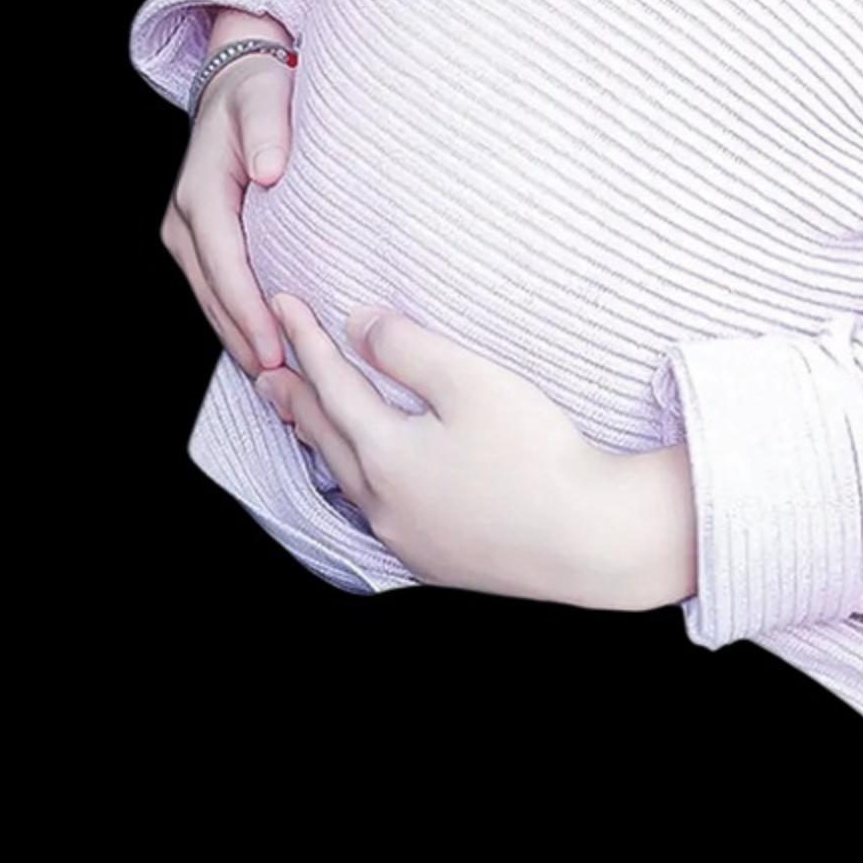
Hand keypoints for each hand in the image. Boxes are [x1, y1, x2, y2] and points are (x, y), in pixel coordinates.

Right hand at [159, 23, 296, 379]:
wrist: (238, 83)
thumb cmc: (259, 92)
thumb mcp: (266, 97)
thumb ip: (268, 130)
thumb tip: (268, 169)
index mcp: (201, 192)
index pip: (225, 263)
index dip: (248, 310)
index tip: (275, 348)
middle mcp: (185, 219)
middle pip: (213, 294)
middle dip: (245, 341)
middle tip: (284, 385)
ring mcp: (187, 235)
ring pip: (211, 300)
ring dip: (240, 342)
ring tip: (277, 383)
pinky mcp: (199, 243)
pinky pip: (216, 292)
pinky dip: (238, 324)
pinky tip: (265, 352)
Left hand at [255, 293, 696, 610]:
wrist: (596, 542)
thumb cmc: (541, 456)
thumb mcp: (472, 382)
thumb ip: (406, 348)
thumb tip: (358, 326)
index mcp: (386, 455)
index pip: (332, 384)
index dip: (307, 339)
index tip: (283, 302)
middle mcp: (384, 503)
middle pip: (326, 437)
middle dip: (296, 396)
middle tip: (267, 370)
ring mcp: (408, 539)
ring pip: (344, 480)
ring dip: (318, 442)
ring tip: (299, 421)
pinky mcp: (436, 561)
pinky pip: (374, 513)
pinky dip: (354, 481)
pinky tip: (364, 482)